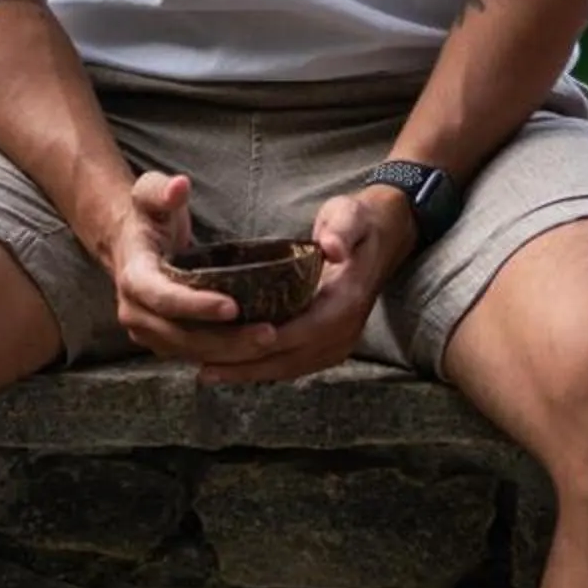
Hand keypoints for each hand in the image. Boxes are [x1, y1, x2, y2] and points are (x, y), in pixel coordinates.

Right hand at [105, 170, 265, 366]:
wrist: (128, 242)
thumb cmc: (147, 214)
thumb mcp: (150, 192)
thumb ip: (162, 189)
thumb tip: (180, 186)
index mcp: (133, 277)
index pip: (164, 298)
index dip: (196, 306)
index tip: (233, 306)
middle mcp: (134, 311)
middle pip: (180, 334)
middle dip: (223, 339)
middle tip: (268, 334)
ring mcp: (146, 330)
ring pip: (188, 350)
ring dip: (228, 352)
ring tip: (268, 342)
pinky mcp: (161, 339)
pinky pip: (192, 352)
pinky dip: (222, 354)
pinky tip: (254, 347)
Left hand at [190, 185, 414, 387]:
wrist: (384, 236)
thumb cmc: (358, 222)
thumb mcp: (349, 215)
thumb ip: (341, 230)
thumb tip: (332, 248)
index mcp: (346, 301)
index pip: (301, 332)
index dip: (264, 343)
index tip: (227, 349)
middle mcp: (345, 330)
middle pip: (290, 358)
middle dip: (247, 367)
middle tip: (203, 370)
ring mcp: (340, 341)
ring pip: (291, 367)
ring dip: (252, 373)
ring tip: (211, 373)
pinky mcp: (332, 344)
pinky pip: (296, 364)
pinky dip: (266, 368)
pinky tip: (238, 368)